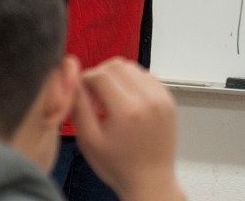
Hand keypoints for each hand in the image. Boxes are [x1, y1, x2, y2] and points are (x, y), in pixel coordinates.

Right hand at [72, 58, 184, 200]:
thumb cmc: (119, 166)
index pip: (102, 74)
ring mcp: (161, 98)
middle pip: (118, 65)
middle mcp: (148, 99)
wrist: (150, 179)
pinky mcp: (169, 99)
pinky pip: (148, 76)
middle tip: (94, 92)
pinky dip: (134, 81)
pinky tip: (126, 99)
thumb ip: (79, 108)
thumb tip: (75, 83)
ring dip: (118, 75)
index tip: (81, 88)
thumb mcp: (89, 141)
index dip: (86, 77)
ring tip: (110, 97)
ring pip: (134, 68)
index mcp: (127, 110)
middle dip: (101, 73)